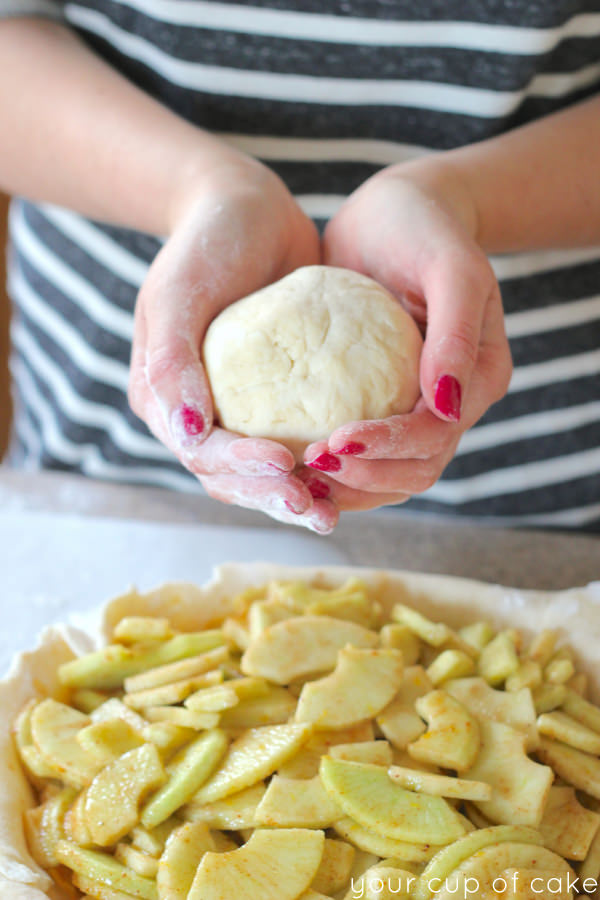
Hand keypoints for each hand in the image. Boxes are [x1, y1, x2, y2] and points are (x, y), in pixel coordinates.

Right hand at [129, 156, 337, 532]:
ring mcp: (235, 409)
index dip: (241, 470)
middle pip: (230, 477)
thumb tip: (189, 431)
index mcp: (163, 399)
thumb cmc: (208, 240)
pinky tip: (350, 470)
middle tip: (319, 511)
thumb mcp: (180, 291)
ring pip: (261, 472)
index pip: (200, 453)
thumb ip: (172, 362)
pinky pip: (293, 439)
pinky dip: (317, 462)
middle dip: (272, 498)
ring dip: (297, 494)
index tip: (287, 467)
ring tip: (335, 513)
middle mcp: (196, 413)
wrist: (247, 207)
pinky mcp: (275, 399)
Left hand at [301, 163, 511, 510]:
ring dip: (348, 486)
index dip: (389, 447)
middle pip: (415, 471)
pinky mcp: (378, 402)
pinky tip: (292, 462)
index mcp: (478, 380)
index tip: (336, 442)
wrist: (393, 214)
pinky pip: (361, 449)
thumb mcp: (450, 267)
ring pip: (389, 474)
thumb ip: (456, 332)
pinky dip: (334, 466)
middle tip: (309, 468)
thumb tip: (447, 405)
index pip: (435, 436)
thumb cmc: (424, 228)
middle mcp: (449, 404)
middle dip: (365, 478)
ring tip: (298, 481)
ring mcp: (413, 407)